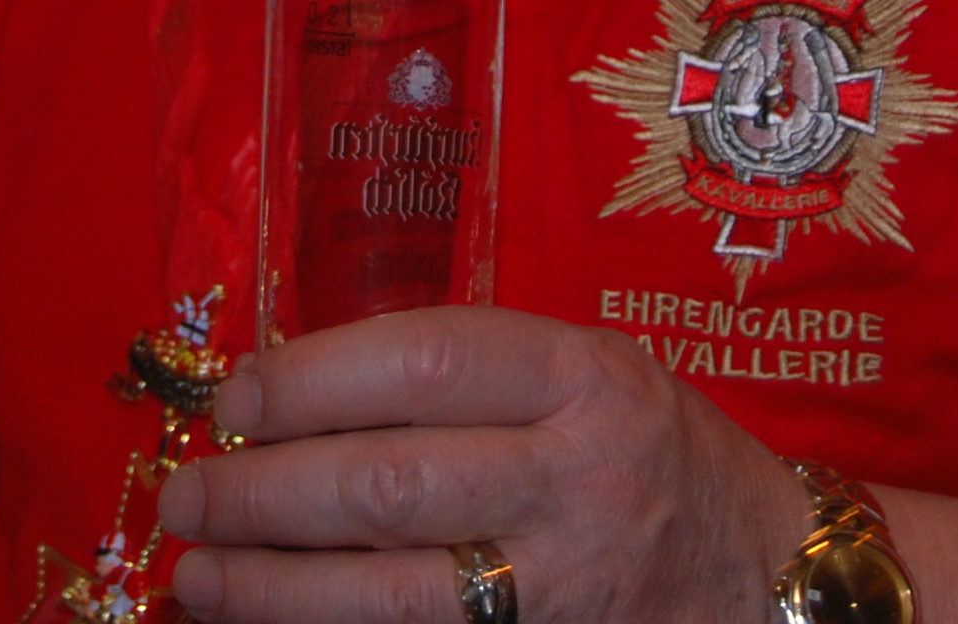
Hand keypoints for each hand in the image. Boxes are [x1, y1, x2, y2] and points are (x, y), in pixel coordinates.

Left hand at [151, 307, 808, 623]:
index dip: (310, 379)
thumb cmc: (650, 453)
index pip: (425, 362)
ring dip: (274, 590)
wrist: (772, 575)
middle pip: (390, 483)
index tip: (231, 400)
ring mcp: (568, 587)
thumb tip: (284, 391)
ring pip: (391, 596)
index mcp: (586, 379)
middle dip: (264, 494)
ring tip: (197, 576)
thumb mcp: (585, 375)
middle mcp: (580, 481)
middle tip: (186, 498)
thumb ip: (462, 376)